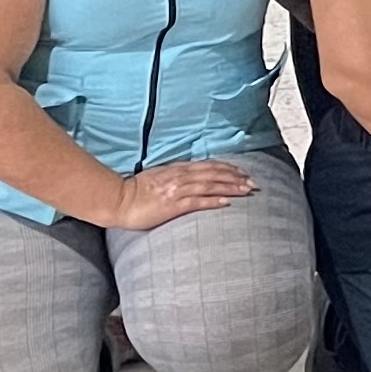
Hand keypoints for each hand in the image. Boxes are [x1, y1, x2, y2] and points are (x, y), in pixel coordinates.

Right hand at [105, 160, 257, 231]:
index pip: (208, 166)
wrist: (117, 200)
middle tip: (254, 182)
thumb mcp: (158, 178)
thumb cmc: (134, 192)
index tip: (243, 172)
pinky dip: (214, 201)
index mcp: (176, 170)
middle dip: (236, 177)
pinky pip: (197, 202)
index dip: (228, 168)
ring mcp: (177, 190)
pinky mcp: (172, 205)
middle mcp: (179, 177)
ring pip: (210, 186)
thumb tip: (192, 179)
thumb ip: (175, 177)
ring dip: (231, 187)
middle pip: (214, 174)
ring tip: (247, 190)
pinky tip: (227, 202)